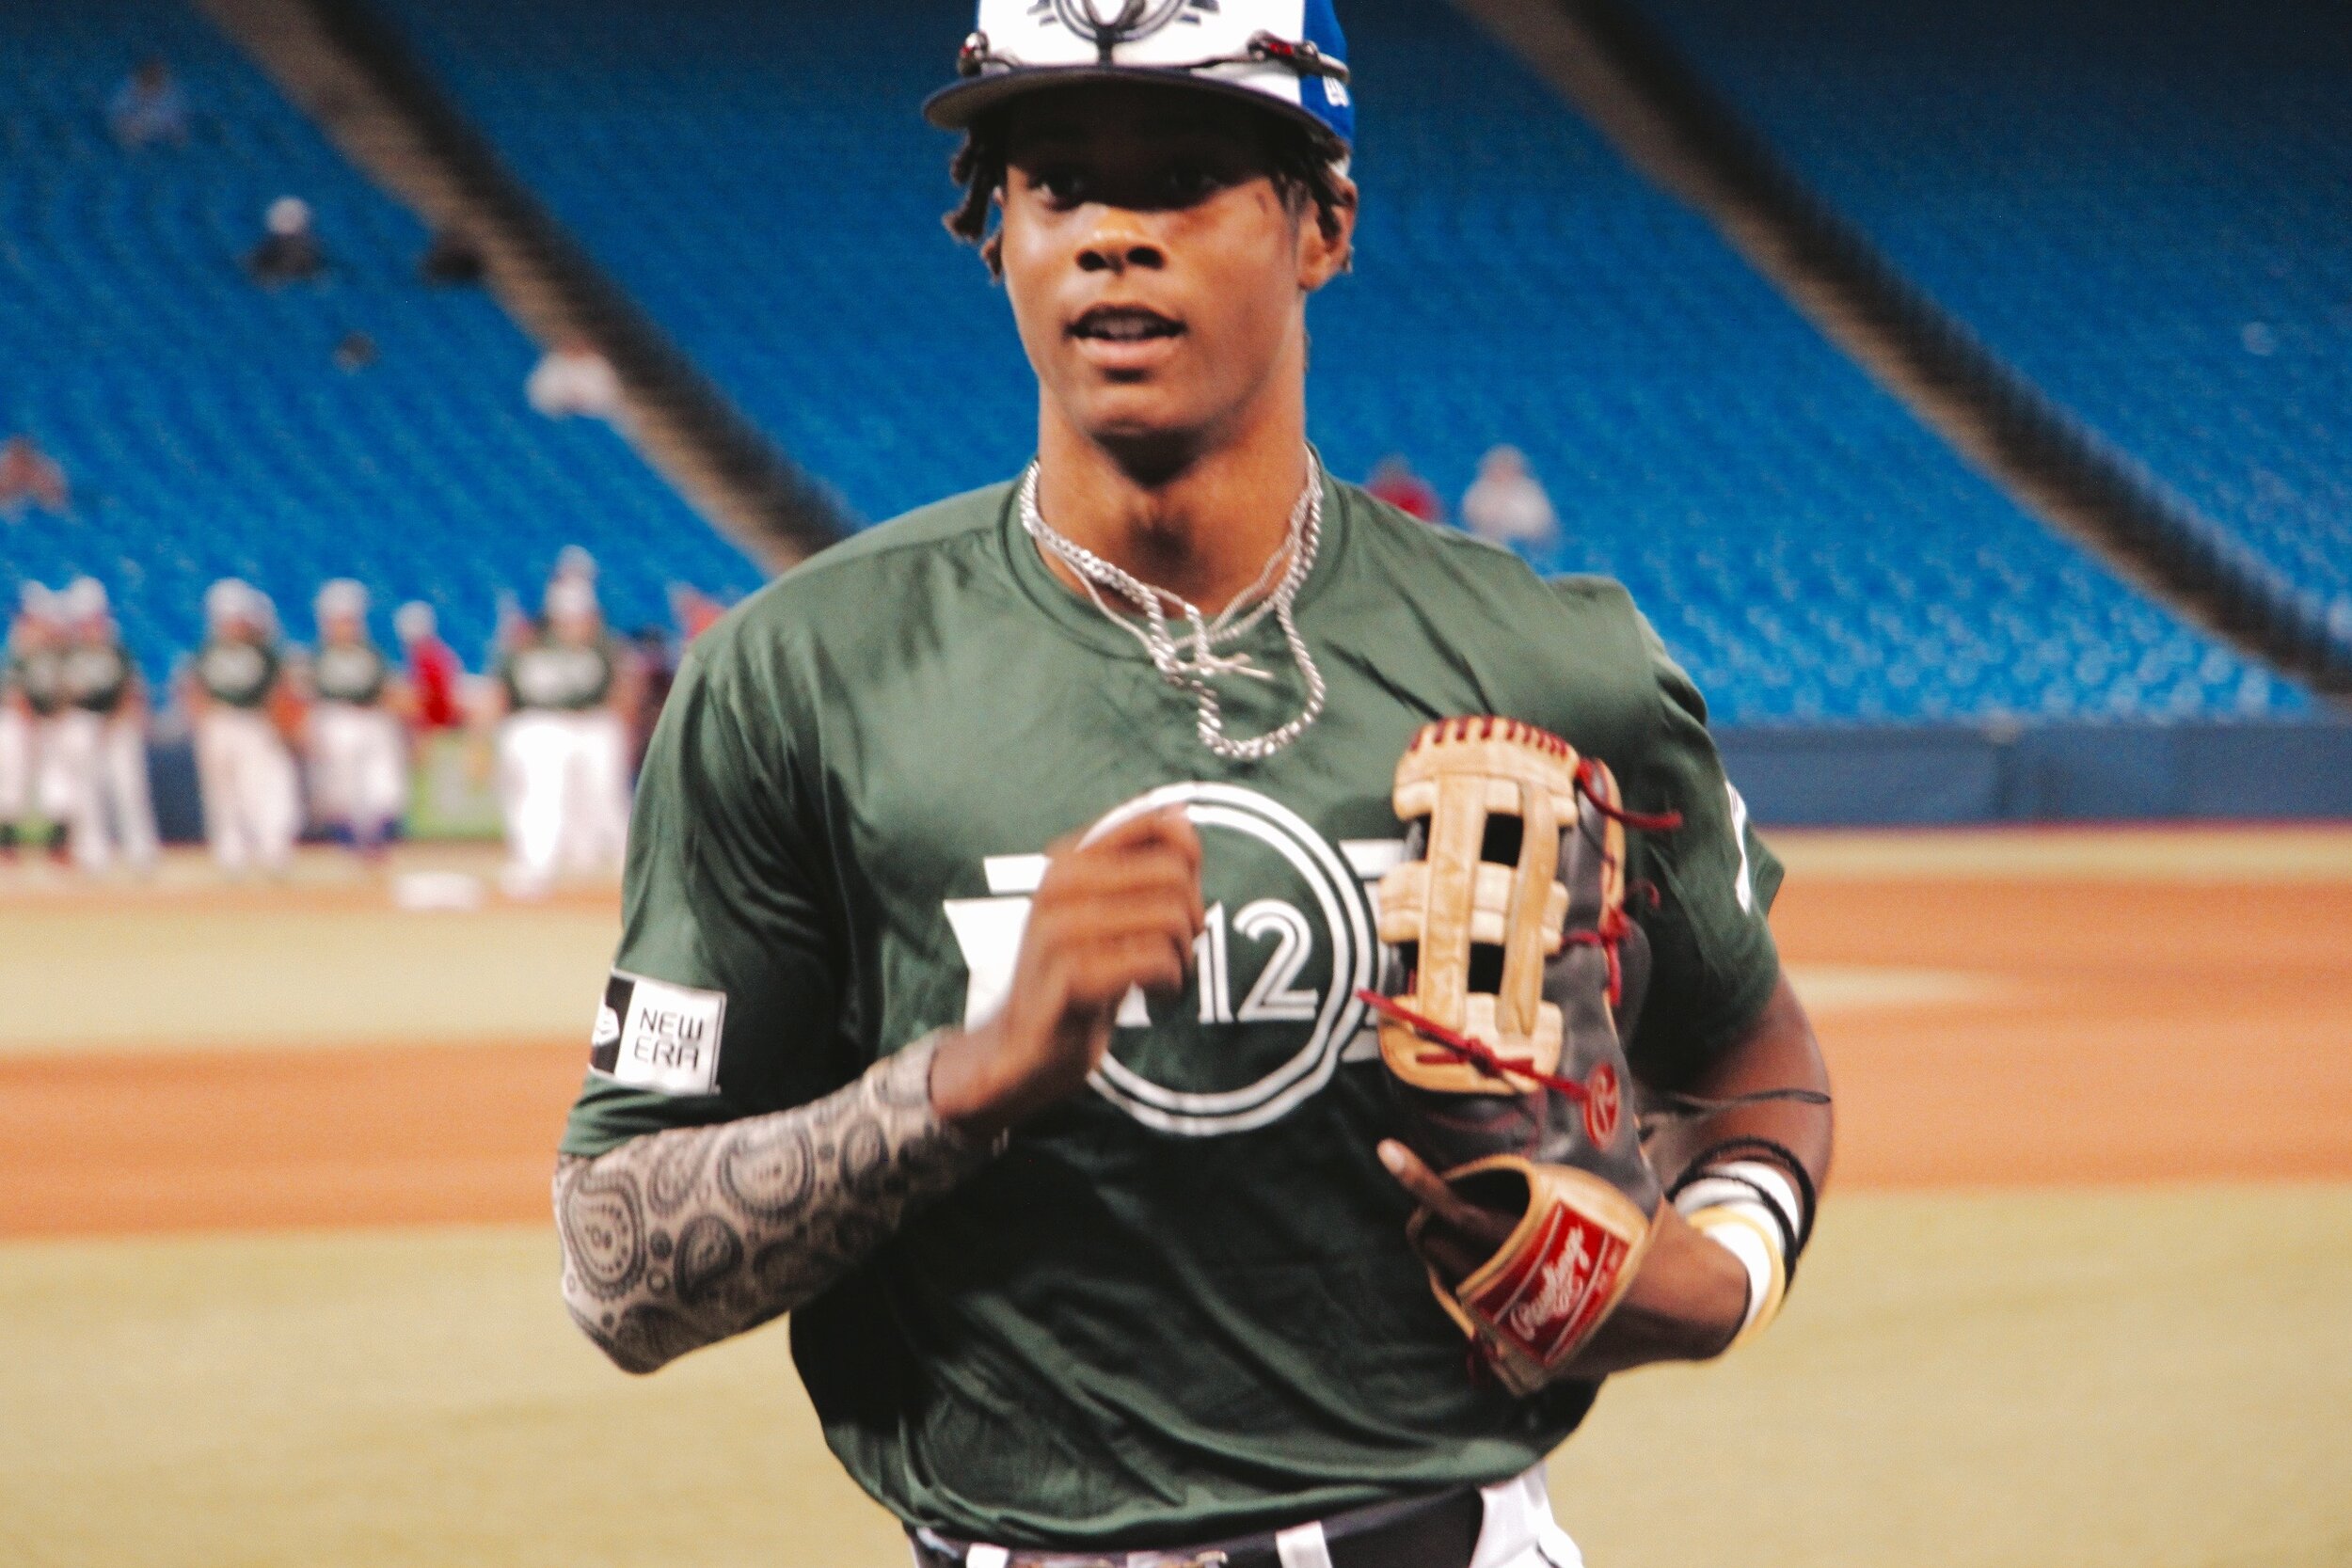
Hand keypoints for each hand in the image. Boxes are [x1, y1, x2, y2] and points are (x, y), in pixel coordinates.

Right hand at [931, 807, 1203, 1139]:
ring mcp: (1059, 929)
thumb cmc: (1080, 973)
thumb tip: (1182, 813)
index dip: (1188, 862)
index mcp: (1069, 859)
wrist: (1027, 1048)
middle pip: (1173, 873)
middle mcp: (1059, 884)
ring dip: (1184, 955)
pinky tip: (1154, 996)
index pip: (1153, 825)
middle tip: (1178, 949)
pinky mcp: (1070, 975)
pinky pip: (1154, 959)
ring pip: (1169, 916)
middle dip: (1192, 916)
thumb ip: (1142, 864)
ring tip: (1166, 975)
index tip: (1178, 901)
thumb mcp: (1107, 909)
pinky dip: (1171, 981)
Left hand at [1378, 1139, 1750, 1374]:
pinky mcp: (1527, 1355)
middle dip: (1428, 1215)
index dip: (1420, 1180)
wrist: (1693, 1309)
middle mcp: (1518, 1290)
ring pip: (1450, 1283)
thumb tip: (1569, 1090)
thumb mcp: (1615, 1185)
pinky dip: (1476, 1291)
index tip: (1388, 1150)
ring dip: (1449, 1254)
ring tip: (1473, 1226)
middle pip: (1437, 1246)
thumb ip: (1575, 1156)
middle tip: (1437, 1189)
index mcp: (1538, 1241)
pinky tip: (1502, 1270)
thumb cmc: (1653, 1234)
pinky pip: (1475, 1319)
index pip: (1458, 1209)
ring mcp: (1518, 1329)